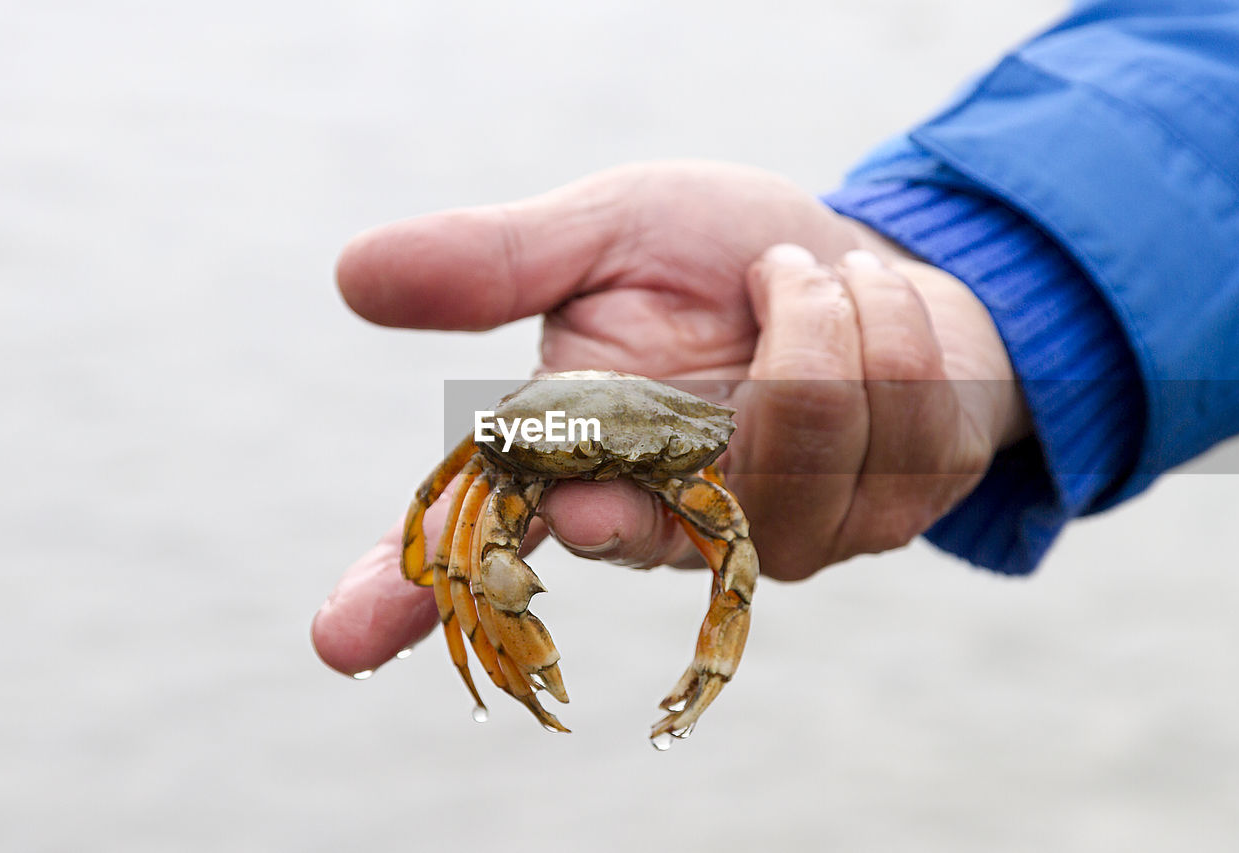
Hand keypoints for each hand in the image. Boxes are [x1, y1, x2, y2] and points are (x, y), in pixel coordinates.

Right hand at [312, 161, 1027, 675]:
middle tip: (767, 270)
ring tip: (805, 277)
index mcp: (575, 458)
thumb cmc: (714, 253)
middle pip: (661, 503)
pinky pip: (894, 418)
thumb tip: (352, 274)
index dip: (403, 591)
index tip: (344, 636)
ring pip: (804, 436)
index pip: (473, 543)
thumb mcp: (608, 232)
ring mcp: (771, 542)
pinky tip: (867, 310)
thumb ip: (502, 260)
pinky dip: (883, 317)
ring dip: (816, 308)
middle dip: (711, 387)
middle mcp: (663, 525)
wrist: (857, 265)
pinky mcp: (874, 527)